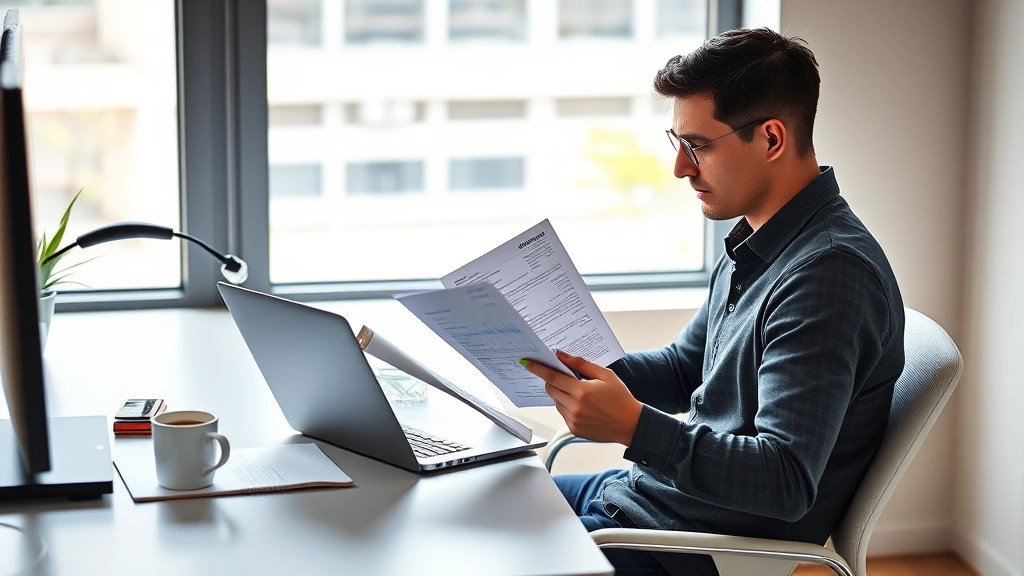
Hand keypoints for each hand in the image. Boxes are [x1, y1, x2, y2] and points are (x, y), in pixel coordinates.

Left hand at [521, 350, 642, 445]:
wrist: (631, 425)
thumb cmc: (620, 398)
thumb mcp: (605, 375)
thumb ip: (581, 364)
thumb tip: (561, 355)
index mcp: (582, 391)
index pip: (553, 377)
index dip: (538, 369)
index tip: (527, 362)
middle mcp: (575, 407)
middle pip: (551, 389)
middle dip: (552, 380)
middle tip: (564, 377)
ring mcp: (573, 420)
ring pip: (556, 401)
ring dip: (561, 394)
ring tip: (581, 394)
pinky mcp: (573, 429)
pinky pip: (562, 413)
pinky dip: (567, 406)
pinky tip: (583, 406)